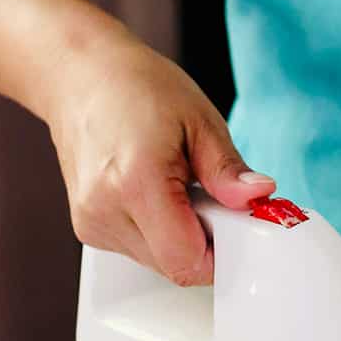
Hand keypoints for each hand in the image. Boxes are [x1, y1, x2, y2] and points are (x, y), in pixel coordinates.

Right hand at [44, 26, 275, 286]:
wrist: (82, 76)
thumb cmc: (138, 86)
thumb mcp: (199, 119)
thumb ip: (228, 170)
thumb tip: (258, 197)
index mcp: (136, 182)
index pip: (187, 261)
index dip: (223, 250)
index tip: (238, 222)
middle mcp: (105, 211)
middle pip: (173, 265)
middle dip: (205, 238)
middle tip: (210, 192)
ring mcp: (90, 223)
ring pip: (156, 261)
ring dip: (180, 235)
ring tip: (179, 184)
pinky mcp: (87, 226)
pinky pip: (137, 249)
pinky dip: (157, 230)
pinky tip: (157, 190)